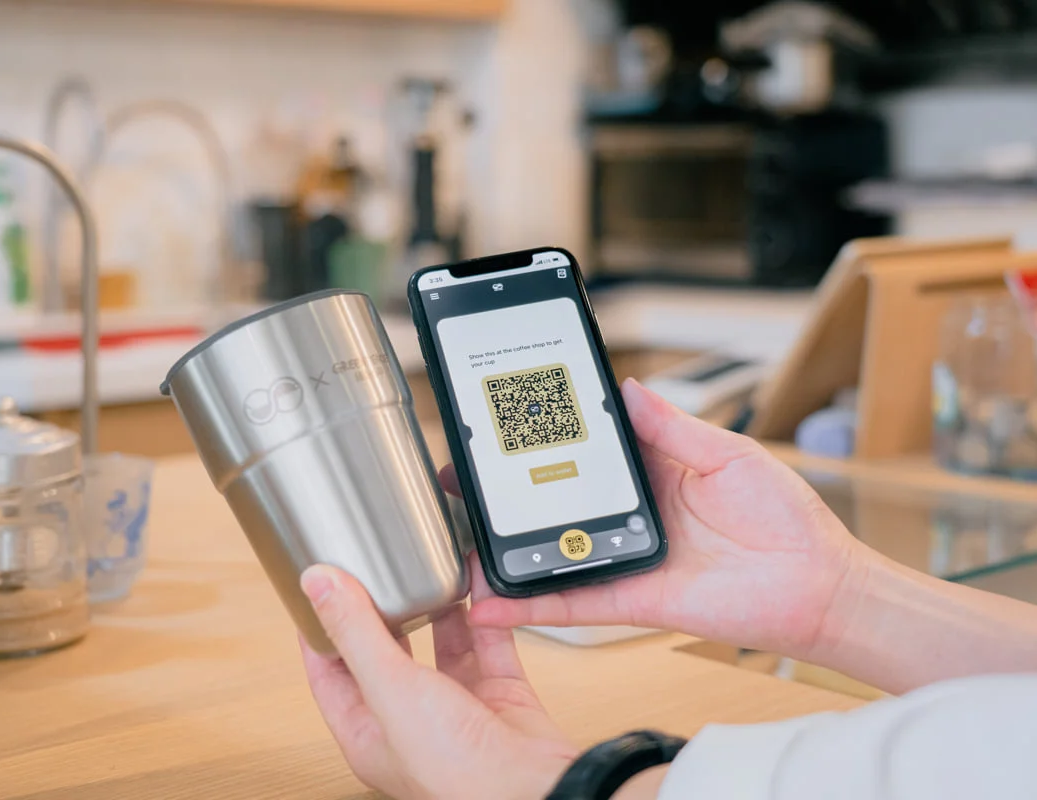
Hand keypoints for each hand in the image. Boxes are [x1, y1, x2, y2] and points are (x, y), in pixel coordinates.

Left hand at [299, 562, 577, 799]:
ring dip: (436, 608)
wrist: (538, 789)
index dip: (323, 629)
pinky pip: (490, 644)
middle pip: (387, 654)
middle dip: (382, 610)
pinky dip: (487, 614)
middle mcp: (411, 722)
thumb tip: (317, 584)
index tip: (322, 584)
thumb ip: (355, 633)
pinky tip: (480, 587)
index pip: (330, 674)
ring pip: (441, 646)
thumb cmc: (457, 769)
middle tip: (376, 569)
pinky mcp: (501, 697)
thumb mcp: (391, 689)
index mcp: (368, 733)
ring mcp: (458, 709)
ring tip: (427, 570)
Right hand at [454, 379, 867, 662]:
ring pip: (551, 552)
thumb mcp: (729, 454)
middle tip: (458, 482)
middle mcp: (631, 514)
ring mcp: (626, 558)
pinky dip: (529, 603)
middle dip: (504, 494)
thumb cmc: (788, 520)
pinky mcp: (631, 600)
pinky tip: (491, 599)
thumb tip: (625, 387)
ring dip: (503, 551)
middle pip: (553, 502)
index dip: (542, 441)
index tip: (501, 426)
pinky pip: (571, 600)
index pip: (583, 452)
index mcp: (652, 471)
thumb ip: (671, 425)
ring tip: (457, 541)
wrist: (819, 587)